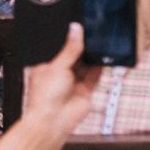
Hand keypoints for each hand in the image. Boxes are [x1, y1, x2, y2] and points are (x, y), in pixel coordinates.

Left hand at [17, 23, 104, 139]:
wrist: (53, 121)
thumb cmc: (44, 97)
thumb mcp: (57, 66)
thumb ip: (70, 48)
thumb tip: (75, 29)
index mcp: (46, 67)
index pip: (59, 49)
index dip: (68, 39)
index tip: (78, 27)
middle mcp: (60, 74)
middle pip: (75, 56)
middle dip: (83, 47)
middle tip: (92, 32)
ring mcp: (73, 82)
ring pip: (86, 64)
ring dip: (93, 56)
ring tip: (101, 42)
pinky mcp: (85, 89)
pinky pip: (95, 75)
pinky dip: (101, 67)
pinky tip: (106, 57)